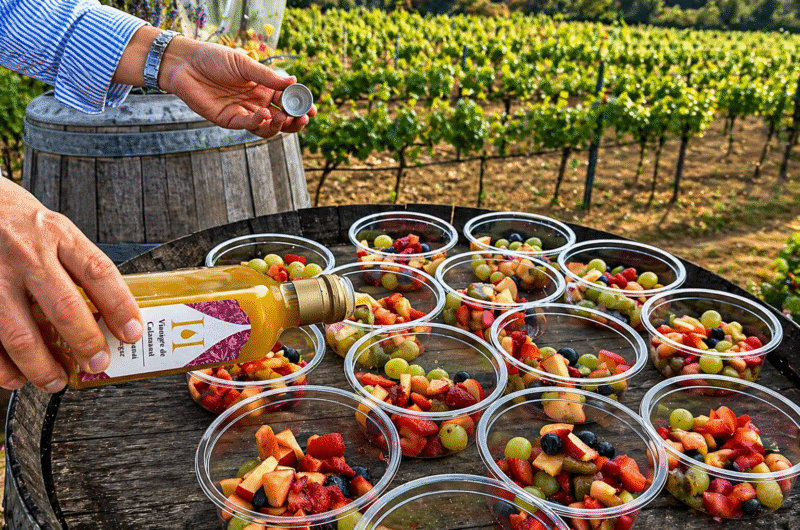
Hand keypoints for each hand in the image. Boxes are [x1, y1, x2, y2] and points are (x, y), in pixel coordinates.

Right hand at [0, 179, 142, 391]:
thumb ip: (76, 264)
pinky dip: (3, 366)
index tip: (133, 334)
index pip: (99, 273)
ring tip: (56, 381)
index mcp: (58, 235)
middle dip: (86, 343)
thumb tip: (108, 313)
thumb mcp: (54, 229)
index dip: (121, 307)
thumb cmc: (16, 220)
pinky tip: (16, 377)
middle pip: (64, 306)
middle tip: (97, 364)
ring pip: (21, 333)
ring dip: (42, 365)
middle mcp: (27, 254)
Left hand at [159, 37, 316, 137]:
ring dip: (279, 125)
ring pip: (268, 127)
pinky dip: (258, 122)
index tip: (312, 109)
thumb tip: (293, 81)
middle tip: (302, 118)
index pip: (287, 100)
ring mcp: (244, 112)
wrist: (185, 64)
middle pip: (282, 117)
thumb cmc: (214, 59)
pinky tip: (264, 114)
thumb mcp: (244, 65)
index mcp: (264, 87)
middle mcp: (257, 102)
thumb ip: (267, 76)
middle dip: (294, 120)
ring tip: (284, 118)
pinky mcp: (229, 120)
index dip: (301, 106)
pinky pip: (248, 125)